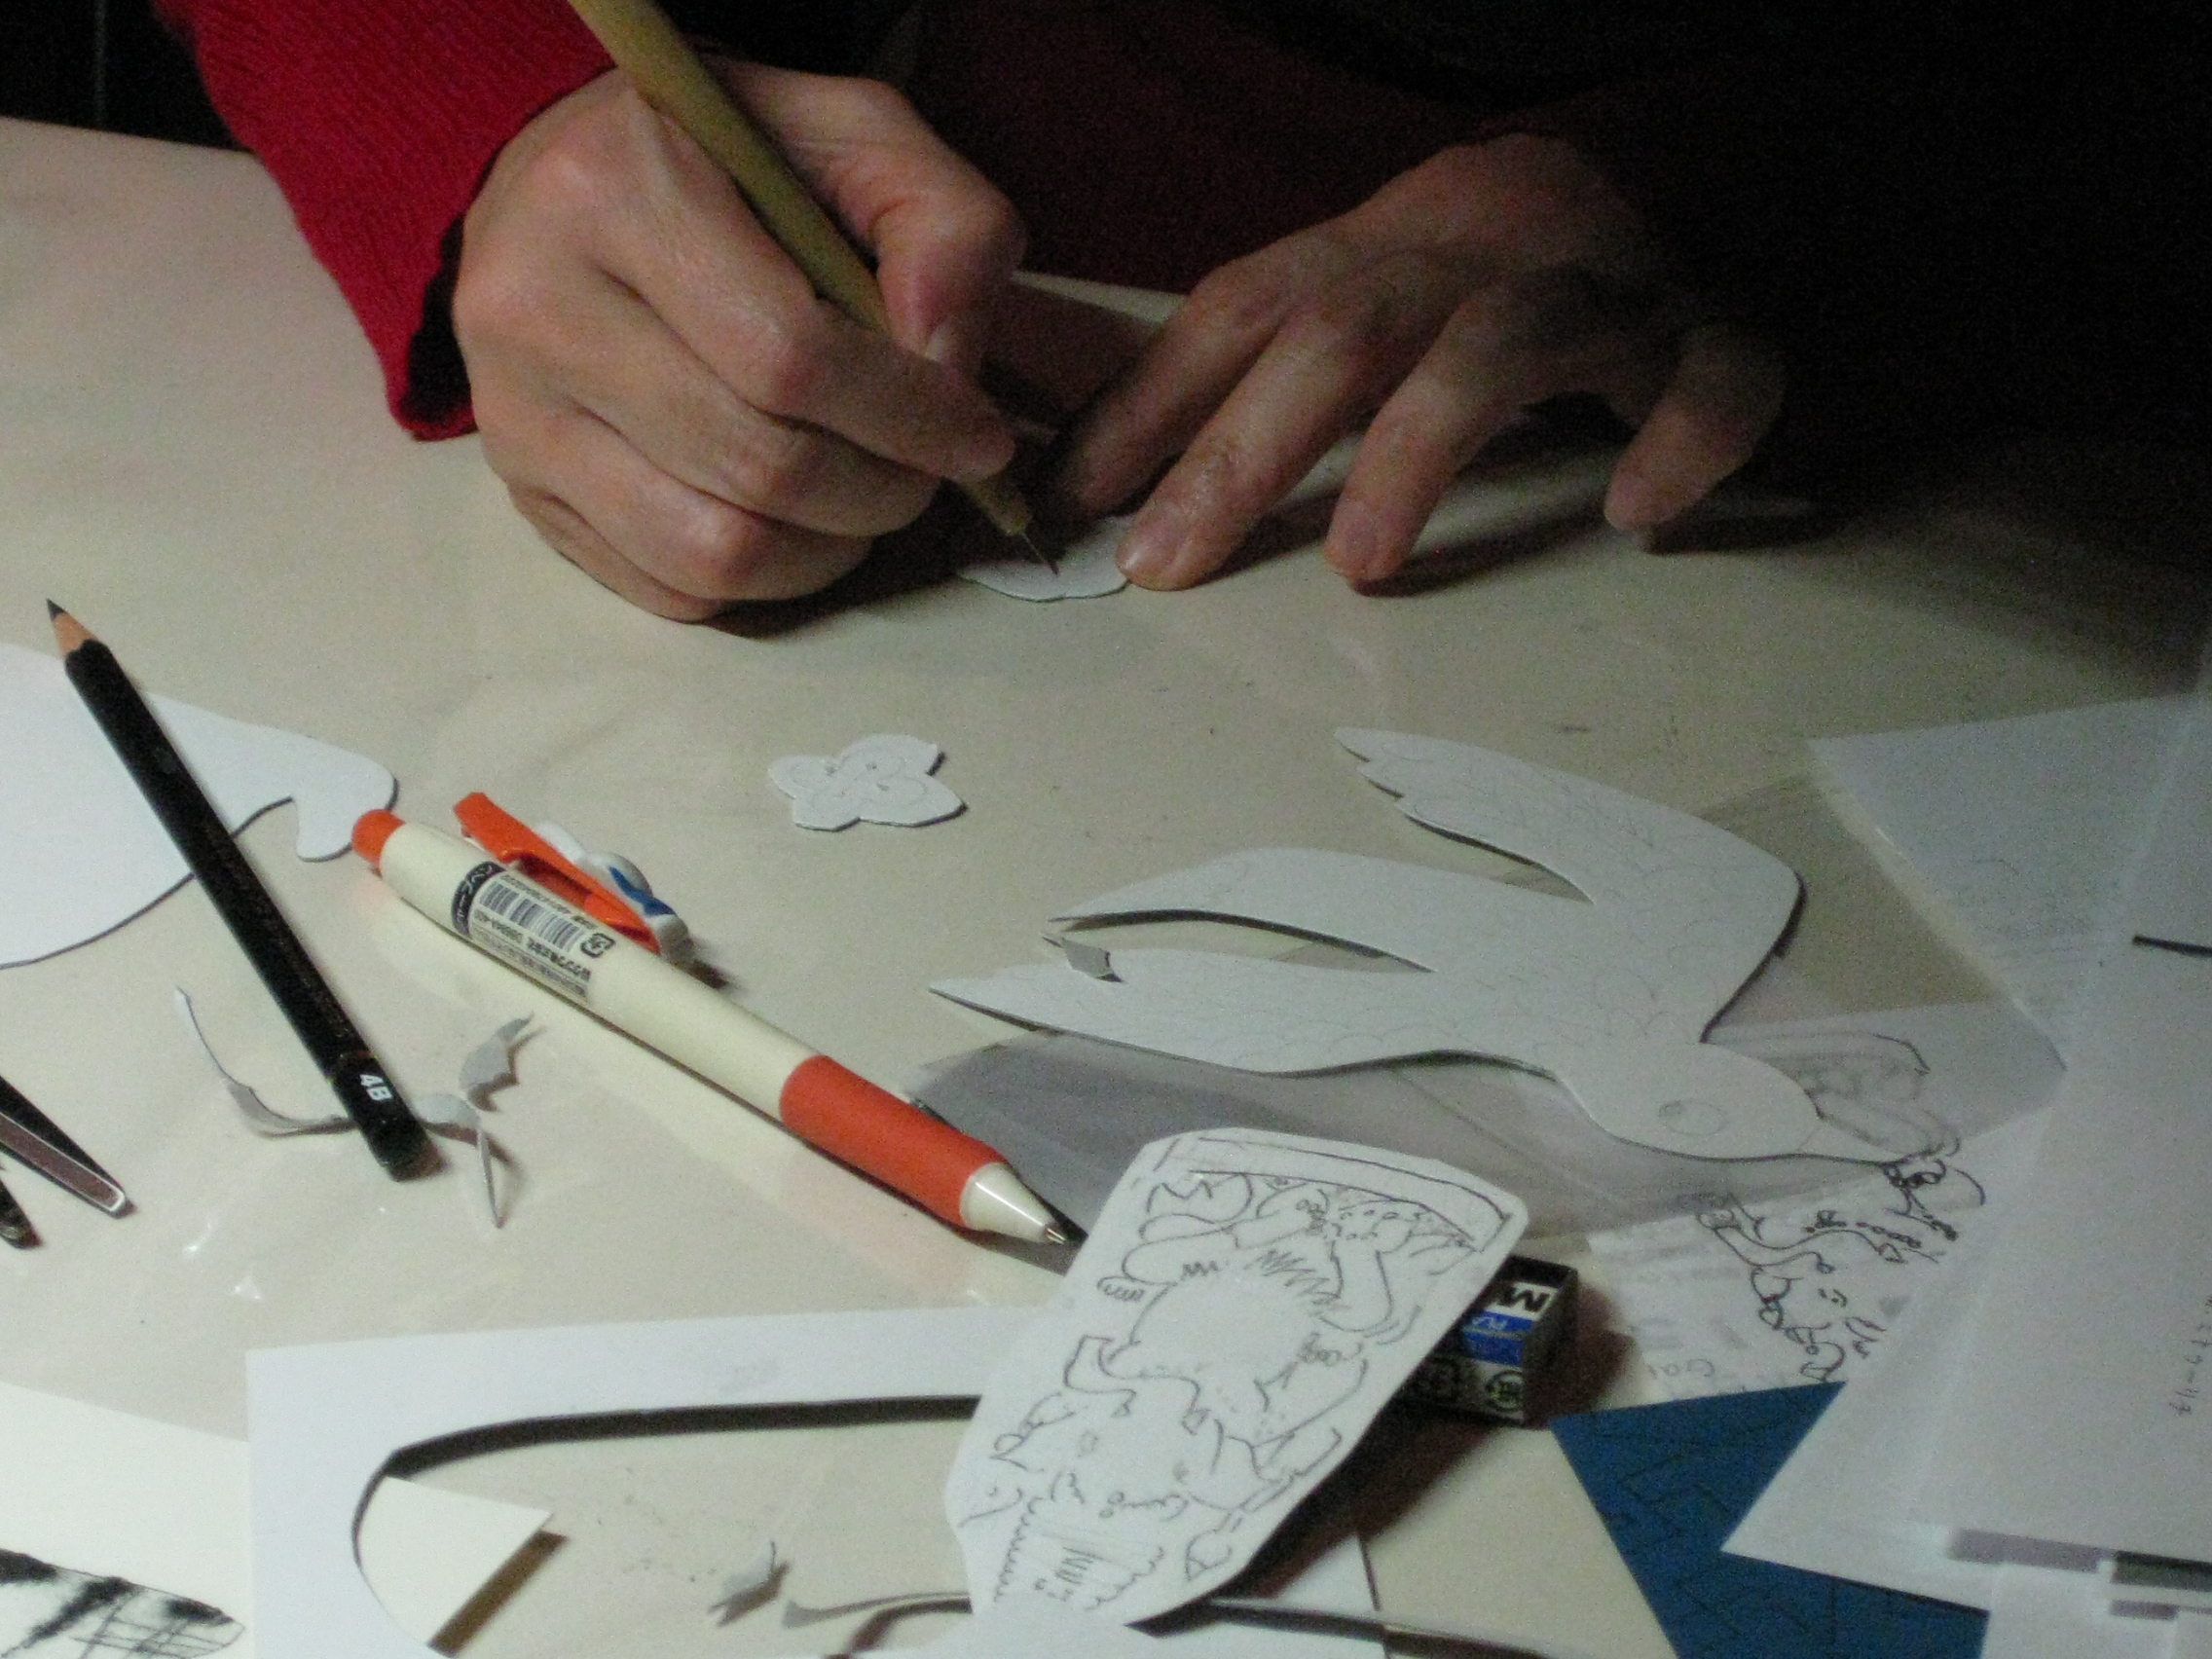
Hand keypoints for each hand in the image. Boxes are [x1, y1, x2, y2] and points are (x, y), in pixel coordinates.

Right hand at [453, 62, 1023, 616]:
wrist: (566, 184)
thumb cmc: (728, 158)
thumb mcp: (856, 134)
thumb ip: (943, 226)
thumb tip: (951, 365)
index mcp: (613, 188)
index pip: (789, 358)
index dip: (910, 419)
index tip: (979, 437)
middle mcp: (536, 306)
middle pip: (758, 466)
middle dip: (881, 490)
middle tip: (929, 471)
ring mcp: (513, 414)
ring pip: (713, 549)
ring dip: (827, 550)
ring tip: (865, 499)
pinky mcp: (522, 494)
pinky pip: (670, 587)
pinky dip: (762, 578)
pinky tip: (793, 519)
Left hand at [1044, 135, 1784, 589]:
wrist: (1709, 162)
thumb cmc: (1509, 263)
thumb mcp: (1384, 279)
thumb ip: (1280, 355)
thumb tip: (1129, 466)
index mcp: (1388, 240)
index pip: (1245, 305)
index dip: (1152, 400)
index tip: (1072, 499)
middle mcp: (1482, 253)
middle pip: (1349, 329)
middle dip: (1244, 450)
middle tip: (1166, 563)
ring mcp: (1604, 290)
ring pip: (1501, 346)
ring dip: (1419, 450)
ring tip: (1358, 563)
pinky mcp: (1719, 334)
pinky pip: (1715, 379)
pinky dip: (1680, 437)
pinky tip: (1639, 513)